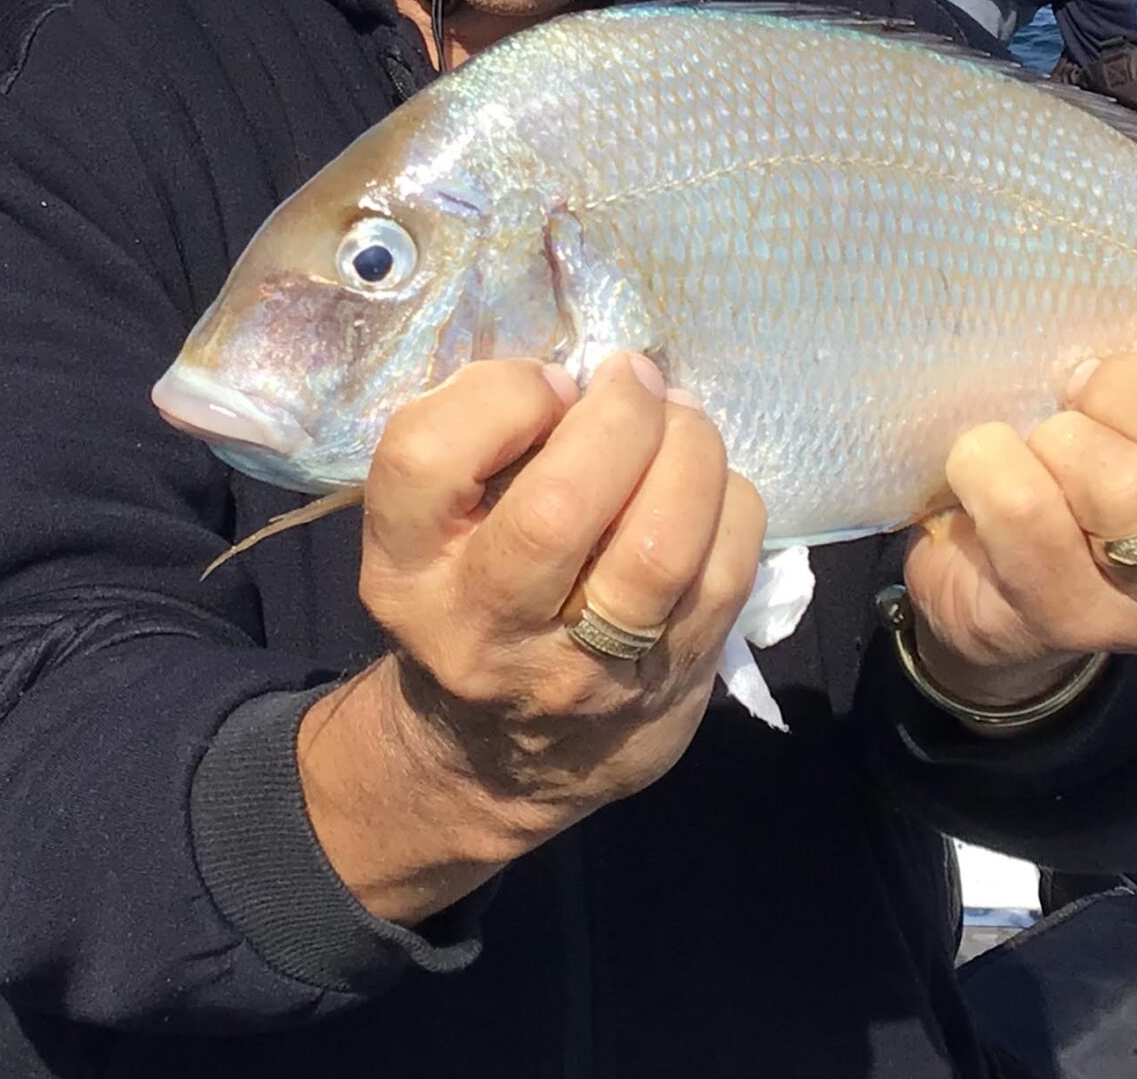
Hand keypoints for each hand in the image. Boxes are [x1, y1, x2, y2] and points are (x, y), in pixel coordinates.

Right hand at [296, 355, 765, 923]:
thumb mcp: (428, 532)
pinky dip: (732, 506)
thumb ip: (478, 448)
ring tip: (684, 423)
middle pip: (558, 508)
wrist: (490, 760)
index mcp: (404, 569)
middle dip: (619, 418)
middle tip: (637, 379)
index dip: (500, 394)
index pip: (426, 458)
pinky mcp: (662, 690)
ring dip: (690, 454)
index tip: (549, 384)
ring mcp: (576, 672)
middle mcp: (479, 628)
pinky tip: (712, 488)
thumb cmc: (465, 596)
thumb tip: (587, 375)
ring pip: (657, 548)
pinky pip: (723, 577)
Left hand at [901, 319, 1136, 712]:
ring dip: (1061, 439)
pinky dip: (991, 471)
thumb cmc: (1084, 436)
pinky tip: (982, 465)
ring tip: (1037, 441)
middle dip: (1130, 389)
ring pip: (1132, 491)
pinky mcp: (1085, 628)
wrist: (991, 570)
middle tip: (1079, 391)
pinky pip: (1034, 522)